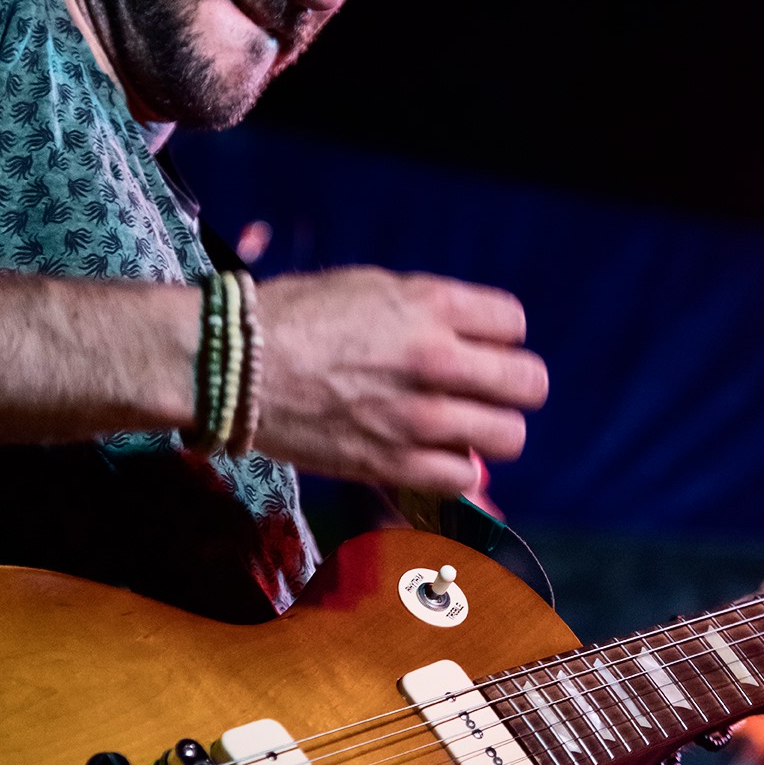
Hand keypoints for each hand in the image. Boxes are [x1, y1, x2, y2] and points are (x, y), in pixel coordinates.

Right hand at [254, 267, 548, 494]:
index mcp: (429, 306)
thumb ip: (429, 309)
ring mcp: (417, 417)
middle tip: (487, 389)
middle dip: (514, 386)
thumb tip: (470, 337)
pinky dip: (454, 469)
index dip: (500, 335)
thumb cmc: (295, 316)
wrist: (234, 367)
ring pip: (507, 437)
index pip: (514, 323)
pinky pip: (462, 479)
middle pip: (530, 384)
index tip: (479, 344)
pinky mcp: (392, 464)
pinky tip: (429, 452)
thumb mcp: (370, 286)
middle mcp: (434, 360)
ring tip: (460, 424)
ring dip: (489, 431)